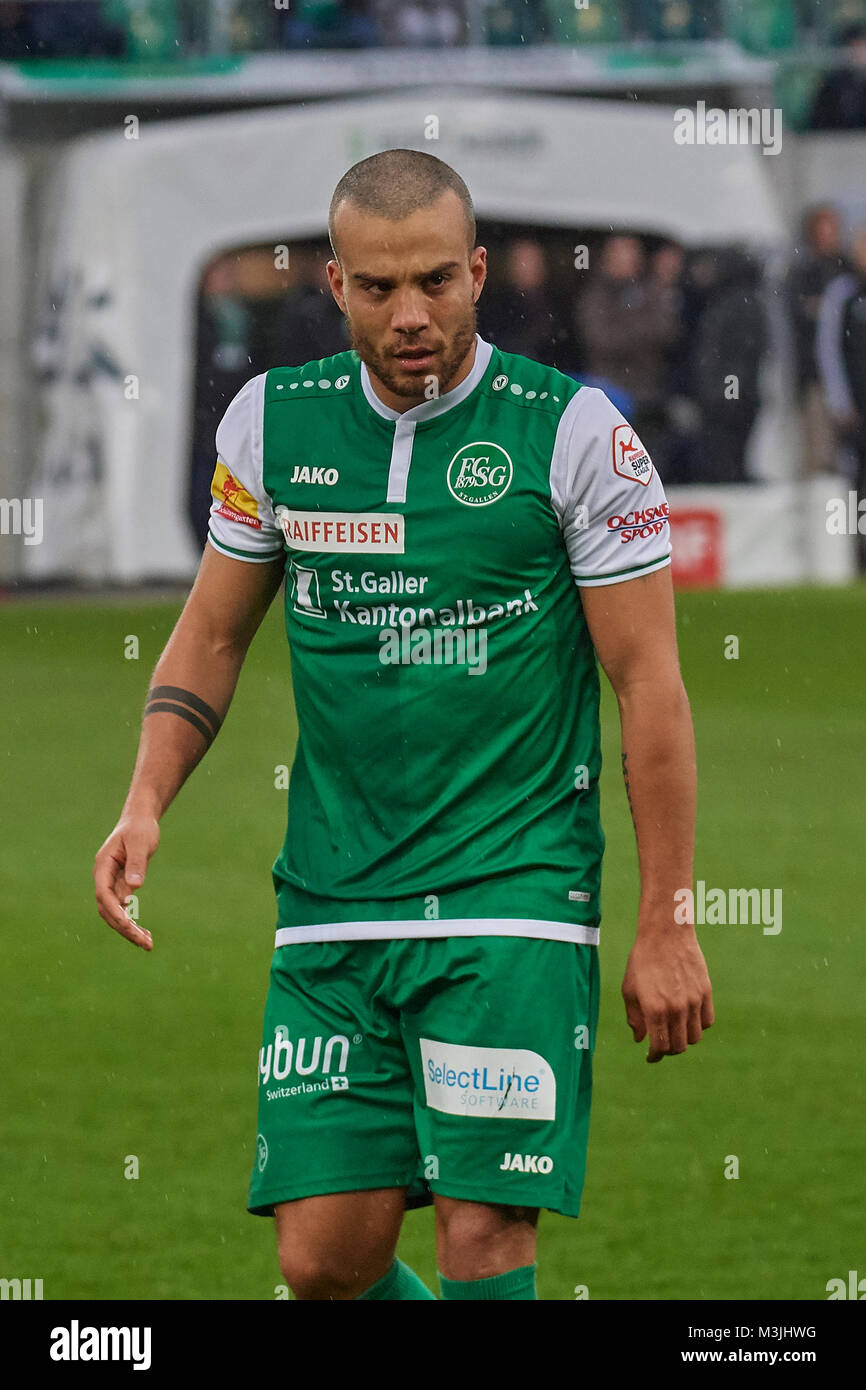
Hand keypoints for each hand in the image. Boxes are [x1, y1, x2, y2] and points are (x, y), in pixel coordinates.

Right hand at [93, 813, 159, 949]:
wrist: (140, 820)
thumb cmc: (140, 828)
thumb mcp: (141, 843)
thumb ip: (136, 863)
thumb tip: (134, 888)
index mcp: (103, 865)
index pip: (103, 894)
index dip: (114, 910)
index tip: (128, 924)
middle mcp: (103, 877)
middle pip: (107, 909)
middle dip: (124, 927)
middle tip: (145, 943)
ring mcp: (110, 884)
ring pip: (114, 913)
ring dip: (128, 929)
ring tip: (148, 944)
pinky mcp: (120, 887)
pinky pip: (122, 909)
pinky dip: (132, 922)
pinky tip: (145, 934)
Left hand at [622, 928, 713, 1061]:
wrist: (665, 934)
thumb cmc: (642, 960)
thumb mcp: (629, 989)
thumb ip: (634, 1017)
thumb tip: (640, 1039)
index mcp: (654, 1009)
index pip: (660, 1047)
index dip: (654, 1056)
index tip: (650, 1056)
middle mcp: (676, 1008)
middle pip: (678, 1046)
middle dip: (668, 1050)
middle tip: (661, 1045)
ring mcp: (693, 1001)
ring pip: (695, 1037)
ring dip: (684, 1039)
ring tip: (674, 1031)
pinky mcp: (706, 992)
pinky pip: (707, 1021)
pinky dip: (698, 1026)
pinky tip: (687, 1019)